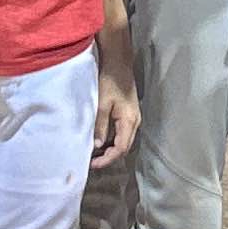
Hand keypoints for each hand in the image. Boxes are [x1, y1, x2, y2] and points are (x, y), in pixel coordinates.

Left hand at [90, 47, 139, 168]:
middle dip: (109, 157)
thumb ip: (100, 126)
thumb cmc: (110, 81)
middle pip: (124, 148)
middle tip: (93, 162)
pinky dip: (112, 139)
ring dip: (111, 149)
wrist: (119, 63)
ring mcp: (133, 118)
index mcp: (129, 121)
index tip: (93, 164)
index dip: (107, 159)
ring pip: (123, 141)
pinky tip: (101, 139)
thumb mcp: (102, 104)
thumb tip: (97, 146)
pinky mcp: (129, 114)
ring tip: (95, 153)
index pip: (120, 149)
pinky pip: (122, 133)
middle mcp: (135, 122)